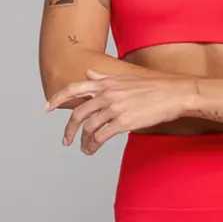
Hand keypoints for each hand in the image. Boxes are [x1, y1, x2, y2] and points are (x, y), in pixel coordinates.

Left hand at [45, 69, 196, 153]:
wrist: (175, 93)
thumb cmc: (155, 87)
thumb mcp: (125, 77)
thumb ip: (103, 77)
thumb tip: (88, 71)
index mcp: (105, 82)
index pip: (74, 88)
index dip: (57, 99)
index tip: (47, 108)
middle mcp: (107, 94)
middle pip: (78, 114)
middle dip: (69, 130)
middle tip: (66, 141)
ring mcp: (115, 108)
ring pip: (89, 128)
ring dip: (83, 141)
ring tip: (83, 149)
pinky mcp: (124, 122)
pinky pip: (101, 137)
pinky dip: (93, 145)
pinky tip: (92, 150)